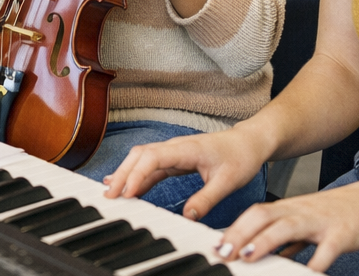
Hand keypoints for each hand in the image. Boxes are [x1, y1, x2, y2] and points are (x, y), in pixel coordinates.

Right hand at [102, 127, 266, 222]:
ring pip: (141, 159)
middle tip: (109, 195)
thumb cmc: (240, 156)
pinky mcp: (174, 159)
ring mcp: (173, 152)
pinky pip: (150, 167)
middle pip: (139, 156)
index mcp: (186, 148)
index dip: (137, 174)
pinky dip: (137, 177)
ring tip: (112, 193)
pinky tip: (128, 188)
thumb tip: (188, 216)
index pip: (152, 158)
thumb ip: (206, 198)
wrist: (248, 142)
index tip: (128, 192)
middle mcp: (174, 147)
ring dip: (126, 174)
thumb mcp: (227, 181)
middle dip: (122, 174)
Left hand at [215, 177, 358, 271]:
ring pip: (287, 226)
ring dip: (265, 242)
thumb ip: (286, 241)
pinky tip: (307, 274)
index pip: (254, 214)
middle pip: (263, 216)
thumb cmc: (336, 215)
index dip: (234, 228)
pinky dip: (315, 261)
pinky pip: (326, 248)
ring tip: (247, 257)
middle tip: (223, 253)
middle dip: (240, 234)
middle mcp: (299, 211)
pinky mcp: (341, 233)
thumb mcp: (306, 224)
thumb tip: (265, 256)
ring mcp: (320, 221)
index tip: (216, 246)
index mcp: (288, 209)